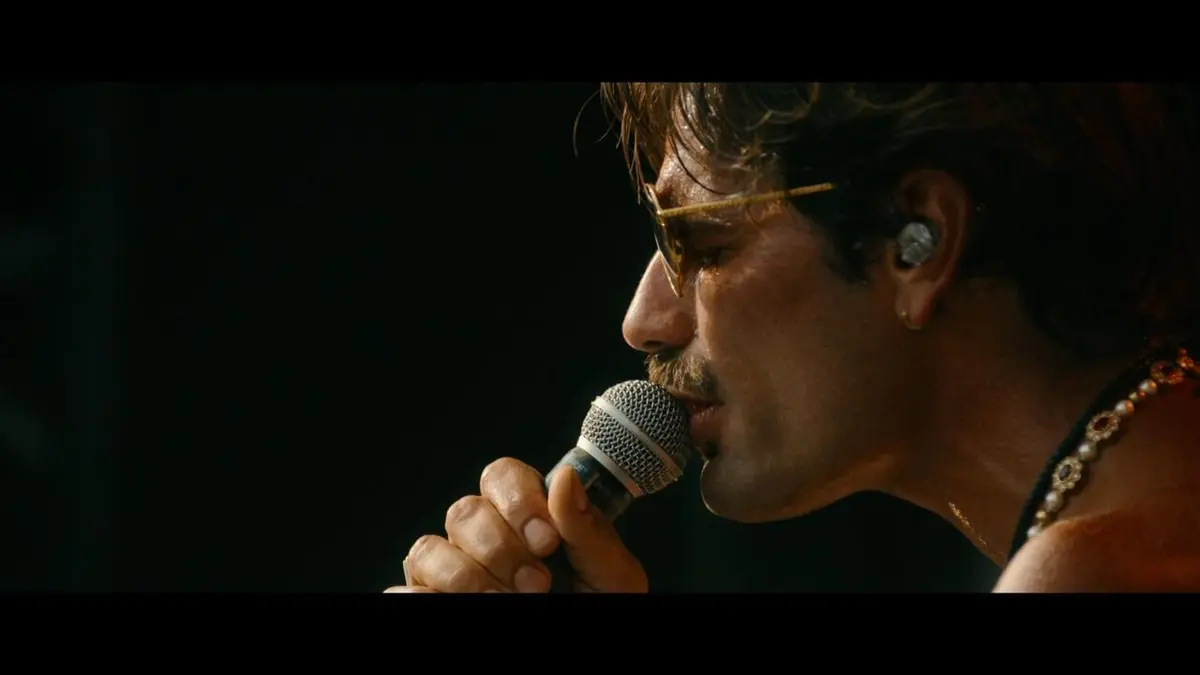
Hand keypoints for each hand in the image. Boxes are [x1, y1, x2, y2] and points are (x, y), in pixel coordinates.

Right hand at [387, 457, 647, 592]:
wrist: (587, 645)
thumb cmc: (600, 605)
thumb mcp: (609, 573)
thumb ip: (586, 528)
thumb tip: (565, 477)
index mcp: (526, 514)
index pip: (501, 476)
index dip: (518, 502)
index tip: (547, 541)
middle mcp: (482, 534)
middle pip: (464, 512)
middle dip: (500, 548)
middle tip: (538, 584)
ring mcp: (451, 568)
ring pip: (430, 549)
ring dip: (467, 577)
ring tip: (504, 602)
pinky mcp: (430, 598)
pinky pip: (405, 590)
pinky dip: (420, 595)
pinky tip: (448, 602)